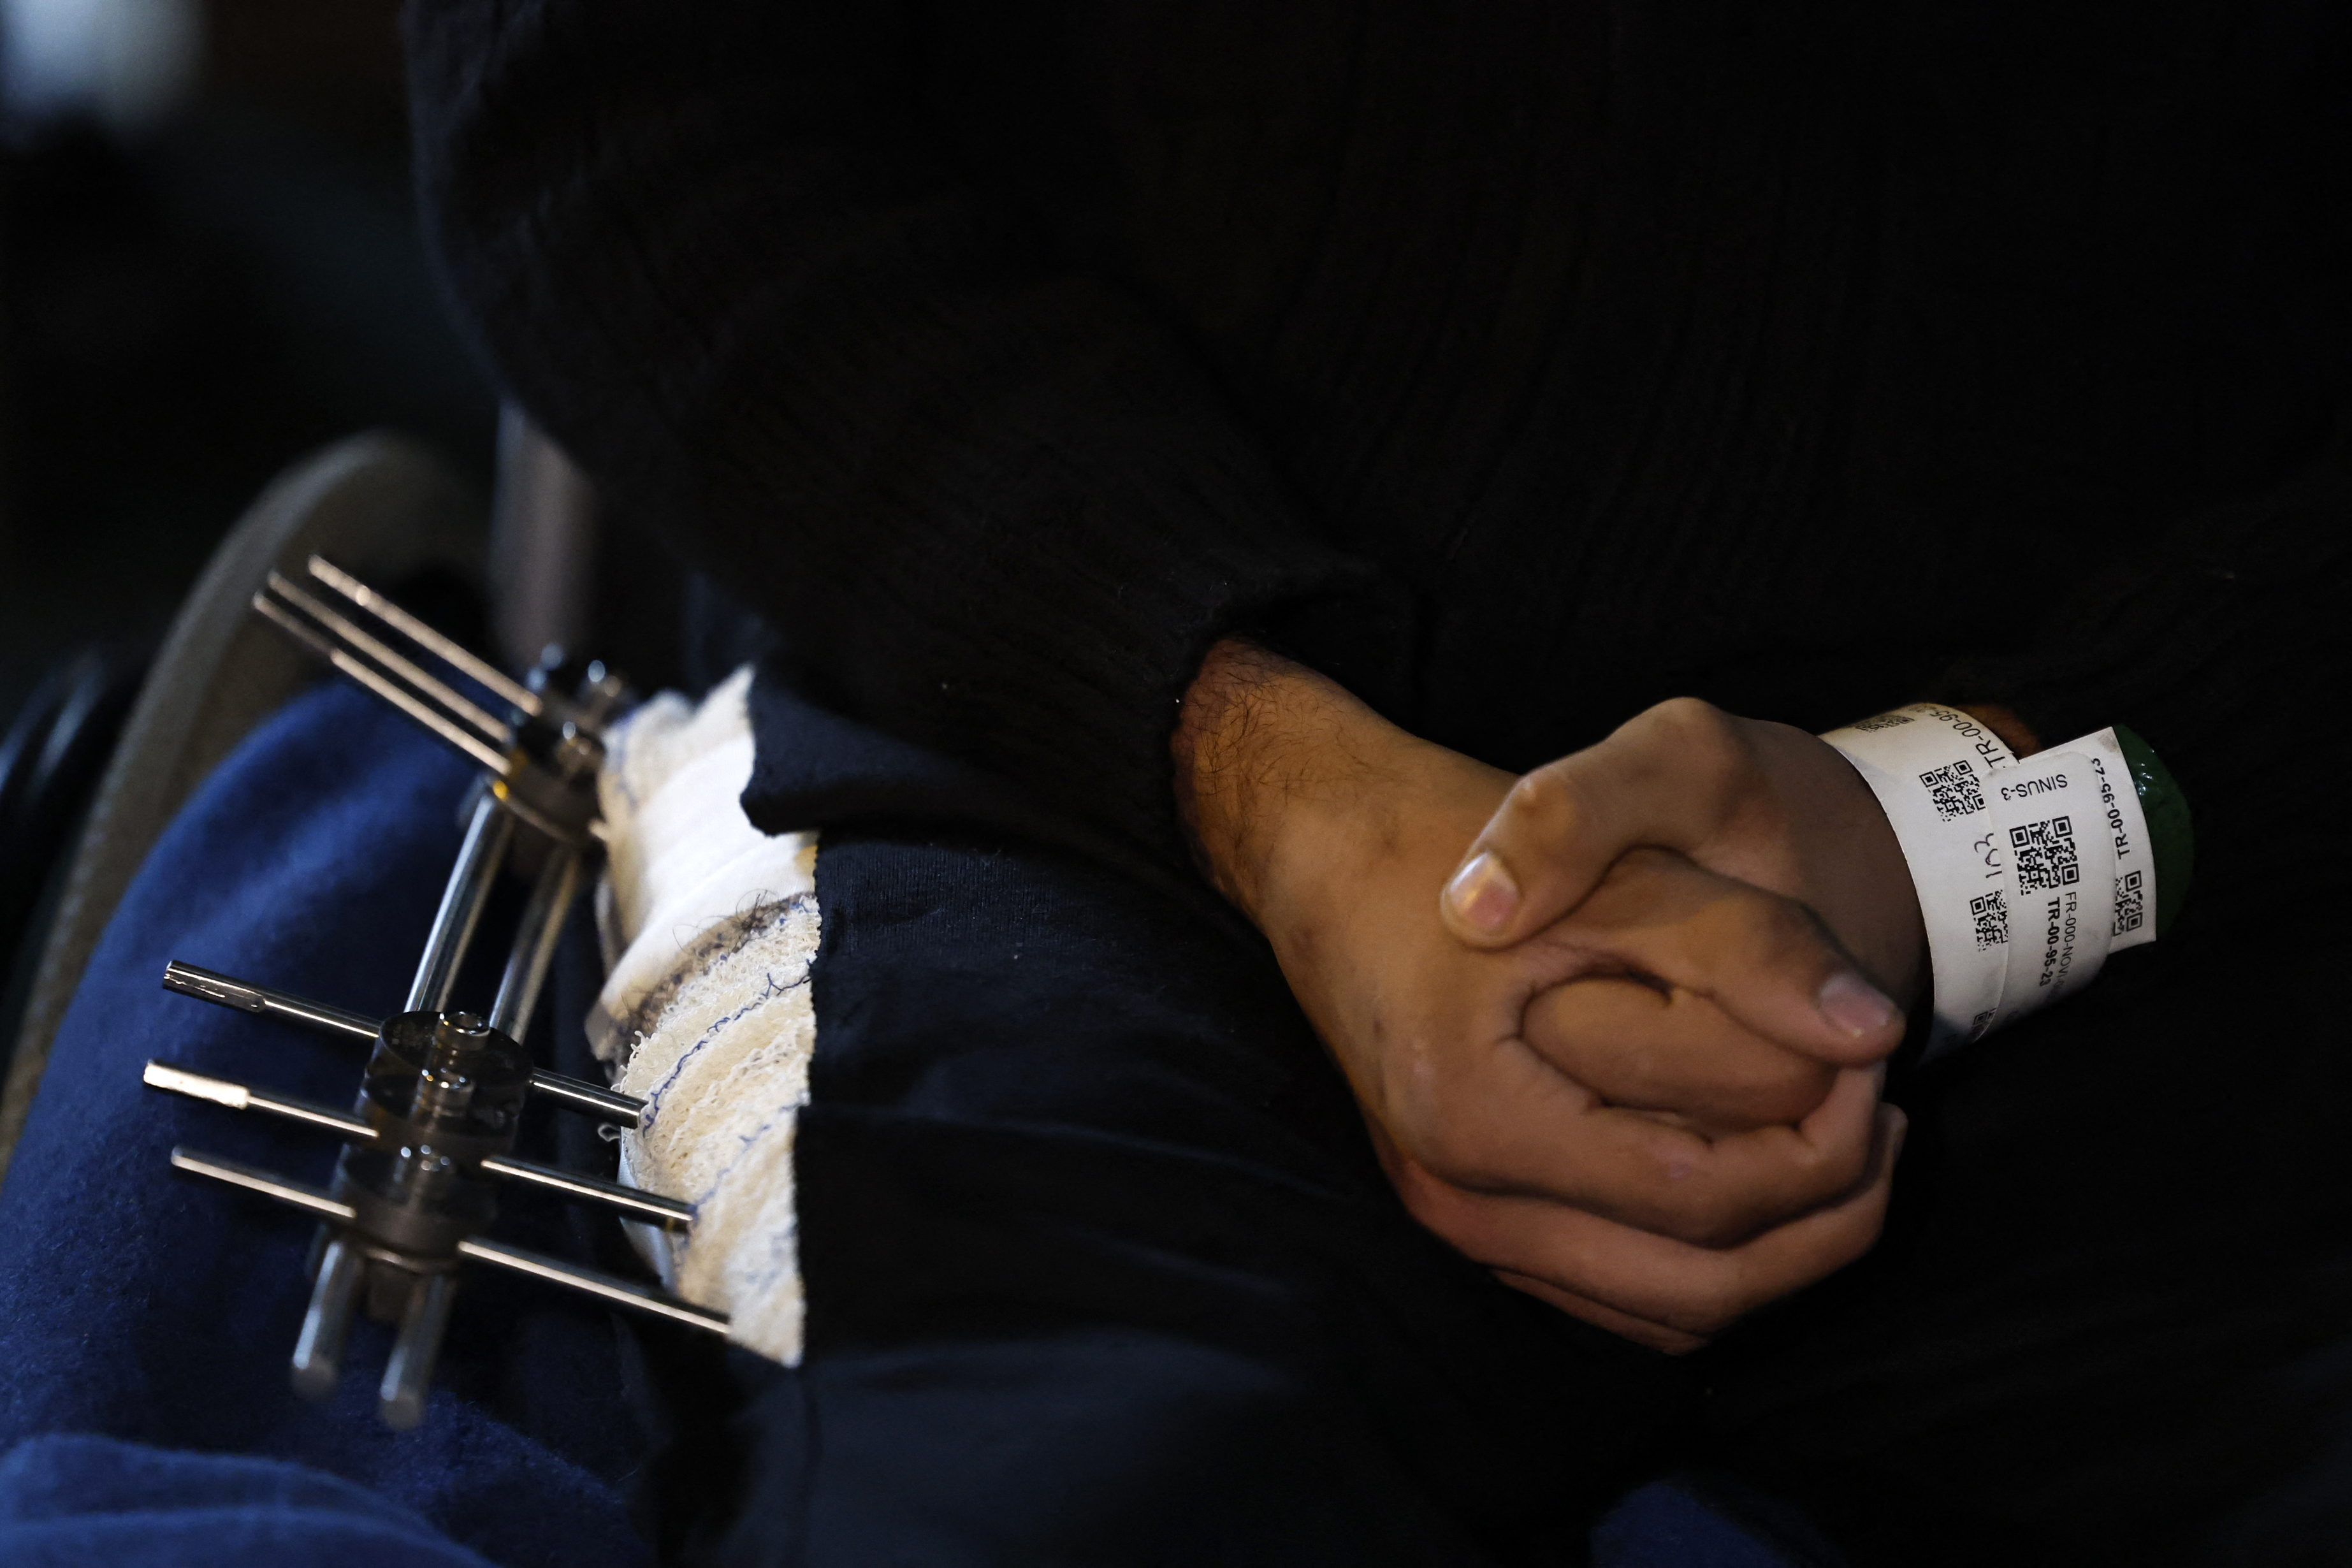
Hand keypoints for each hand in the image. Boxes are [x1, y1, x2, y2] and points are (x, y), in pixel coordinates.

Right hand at [1174, 644, 1906, 1349]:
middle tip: (1885, 1106)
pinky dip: (1710, 1260)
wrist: (1325, 855)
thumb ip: (1743, 946)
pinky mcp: (1471, 1222)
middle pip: (1699, 1284)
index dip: (1825, 1137)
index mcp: (1475, 1117)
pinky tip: (1760, 1171)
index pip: (1705, 1191)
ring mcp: (1455, 1222)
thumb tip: (1875, 1029)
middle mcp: (1455, 1198)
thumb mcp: (1612, 874)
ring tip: (1848, 1141)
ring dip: (1780, 1250)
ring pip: (1669, 1311)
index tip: (1876, 1048)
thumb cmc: (1458, 845)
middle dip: (1826, 1210)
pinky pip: (1622, 1297)